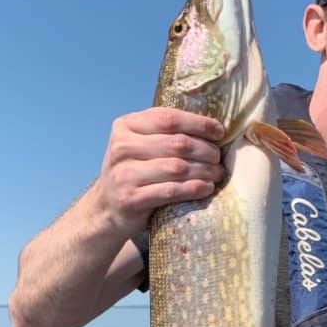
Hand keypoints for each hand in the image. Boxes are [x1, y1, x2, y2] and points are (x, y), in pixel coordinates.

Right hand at [94, 107, 225, 235]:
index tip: (219, 132)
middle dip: (206, 150)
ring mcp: (125, 173)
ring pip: (178, 167)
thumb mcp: (139, 145)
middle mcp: (122, 147)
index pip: (169, 118)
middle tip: (219, 159)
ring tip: (217, 174)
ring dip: (205, 171)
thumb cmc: (133, 172)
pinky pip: (172, 190)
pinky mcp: (131, 199)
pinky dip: (194, 188)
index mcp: (126, 126)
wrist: (106, 208)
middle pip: (177, 143)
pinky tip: (206, 188)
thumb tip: (210, 128)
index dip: (199, 124)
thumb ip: (164, 133)